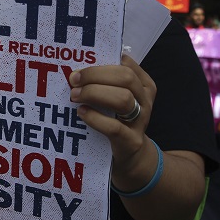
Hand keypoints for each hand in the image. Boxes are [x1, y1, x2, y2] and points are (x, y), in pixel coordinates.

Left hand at [69, 56, 156, 187]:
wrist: (131, 156)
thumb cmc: (117, 120)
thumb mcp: (116, 98)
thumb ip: (105, 83)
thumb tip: (78, 69)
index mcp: (143, 85)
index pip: (126, 65)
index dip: (102, 63)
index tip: (80, 66)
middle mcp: (145, 100)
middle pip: (125, 77)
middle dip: (95, 75)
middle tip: (73, 80)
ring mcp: (141, 121)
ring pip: (123, 98)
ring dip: (94, 93)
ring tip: (75, 96)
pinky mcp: (131, 141)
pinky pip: (114, 127)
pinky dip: (95, 118)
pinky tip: (82, 113)